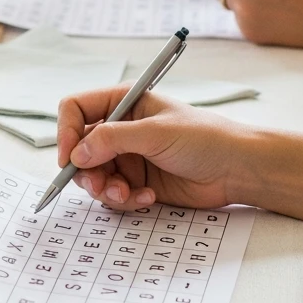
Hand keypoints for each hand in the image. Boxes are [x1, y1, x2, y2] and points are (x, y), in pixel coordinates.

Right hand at [55, 87, 245, 209]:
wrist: (237, 169)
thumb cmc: (204, 138)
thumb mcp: (155, 133)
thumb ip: (113, 140)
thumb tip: (76, 154)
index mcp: (123, 102)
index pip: (76, 109)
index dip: (66, 132)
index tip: (69, 158)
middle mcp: (120, 128)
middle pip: (79, 148)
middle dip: (86, 171)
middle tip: (100, 186)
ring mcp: (127, 157)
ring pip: (93, 175)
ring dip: (105, 189)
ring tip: (127, 194)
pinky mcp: (137, 182)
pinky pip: (113, 194)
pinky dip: (124, 199)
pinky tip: (147, 197)